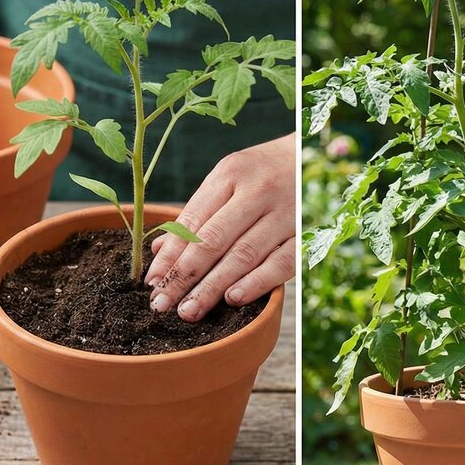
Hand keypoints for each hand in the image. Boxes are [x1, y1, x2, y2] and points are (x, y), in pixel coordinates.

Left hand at [146, 134, 295, 321]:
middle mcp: (256, 192)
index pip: (192, 221)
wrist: (313, 153)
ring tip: (189, 311)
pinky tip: (233, 300)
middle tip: (162, 304)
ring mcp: (284, 212)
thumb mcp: (225, 180)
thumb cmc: (258, 173)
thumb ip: (195, 214)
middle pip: (213, 240)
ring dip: (212, 287)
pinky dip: (256, 283)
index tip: (152, 282)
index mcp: (229, 175)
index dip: (170, 255)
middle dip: (183, 276)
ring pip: (243, 255)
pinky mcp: (306, 232)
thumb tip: (160, 251)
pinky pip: (281, 263)